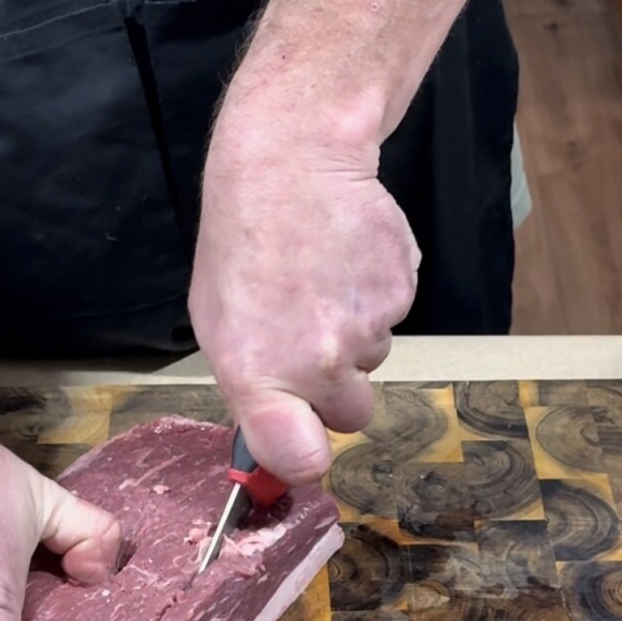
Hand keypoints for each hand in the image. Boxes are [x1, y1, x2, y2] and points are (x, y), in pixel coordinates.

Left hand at [189, 97, 419, 482]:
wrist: (292, 160)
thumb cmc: (242, 239)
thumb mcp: (218, 320)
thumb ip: (250, 385)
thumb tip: (277, 436)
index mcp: (257, 372)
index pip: (299, 457)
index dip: (305, 460)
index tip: (303, 448)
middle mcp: (317, 360)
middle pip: (352, 416)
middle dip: (339, 391)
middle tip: (313, 339)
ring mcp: (367, 326)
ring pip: (373, 359)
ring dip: (354, 332)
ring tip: (321, 278)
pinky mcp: (403, 292)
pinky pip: (394, 315)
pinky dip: (375, 293)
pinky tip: (346, 258)